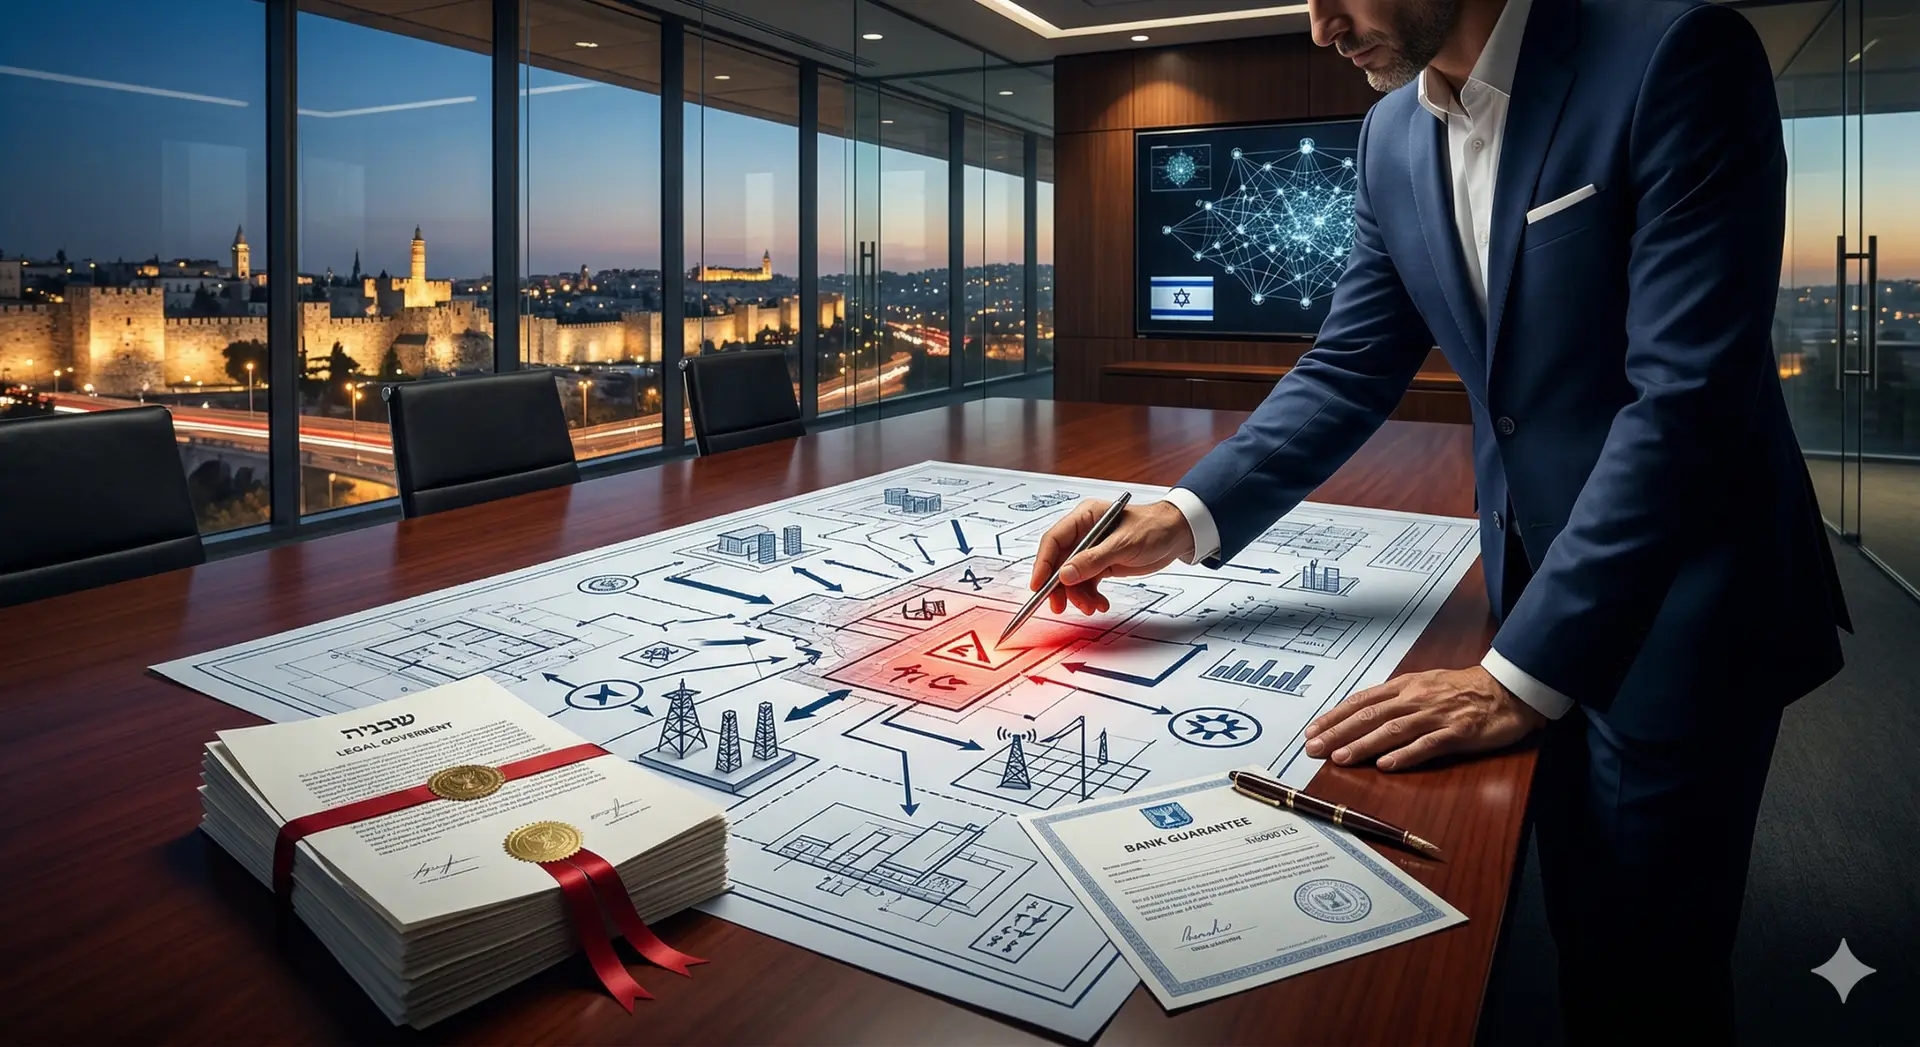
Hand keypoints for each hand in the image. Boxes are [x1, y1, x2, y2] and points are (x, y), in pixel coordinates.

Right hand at [1029, 499, 1195, 615]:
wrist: (1177, 535)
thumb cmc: (1154, 528)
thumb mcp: (1124, 544)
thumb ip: (1093, 560)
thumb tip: (1065, 575)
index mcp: (1085, 517)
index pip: (1054, 540)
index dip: (1043, 563)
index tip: (1038, 586)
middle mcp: (1084, 533)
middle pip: (1059, 562)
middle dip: (1058, 586)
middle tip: (1059, 606)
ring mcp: (1091, 550)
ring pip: (1072, 577)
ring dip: (1078, 595)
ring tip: (1091, 607)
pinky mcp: (1101, 564)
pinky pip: (1086, 583)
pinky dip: (1090, 596)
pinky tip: (1100, 604)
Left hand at [1303, 666, 1545, 771]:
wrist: (1507, 690)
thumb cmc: (1463, 688)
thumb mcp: (1424, 685)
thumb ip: (1395, 699)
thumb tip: (1363, 714)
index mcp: (1405, 687)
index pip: (1361, 702)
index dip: (1335, 716)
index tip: (1312, 731)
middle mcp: (1415, 699)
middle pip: (1369, 716)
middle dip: (1338, 733)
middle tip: (1314, 748)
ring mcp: (1436, 715)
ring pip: (1393, 730)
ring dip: (1364, 745)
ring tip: (1341, 758)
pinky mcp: (1458, 733)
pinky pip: (1428, 745)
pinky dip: (1406, 755)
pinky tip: (1387, 765)